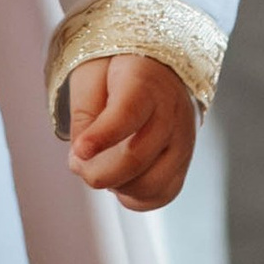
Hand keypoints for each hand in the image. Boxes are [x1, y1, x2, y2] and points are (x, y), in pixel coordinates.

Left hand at [65, 54, 196, 210]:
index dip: (101, 136)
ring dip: (117, 185)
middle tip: (78, 162)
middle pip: (137, 157)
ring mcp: (184, 141)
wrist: (158, 67)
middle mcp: (172, 113)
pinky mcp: (185, 162)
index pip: (128, 114)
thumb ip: (83, 113)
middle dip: (98, 171)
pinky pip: (162, 194)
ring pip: (152, 184)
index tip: (78, 151)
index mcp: (147, 82)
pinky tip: (120, 180)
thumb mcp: (91, 74)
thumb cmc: (119, 70)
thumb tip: (81, 158)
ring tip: (102, 166)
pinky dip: (136, 197)